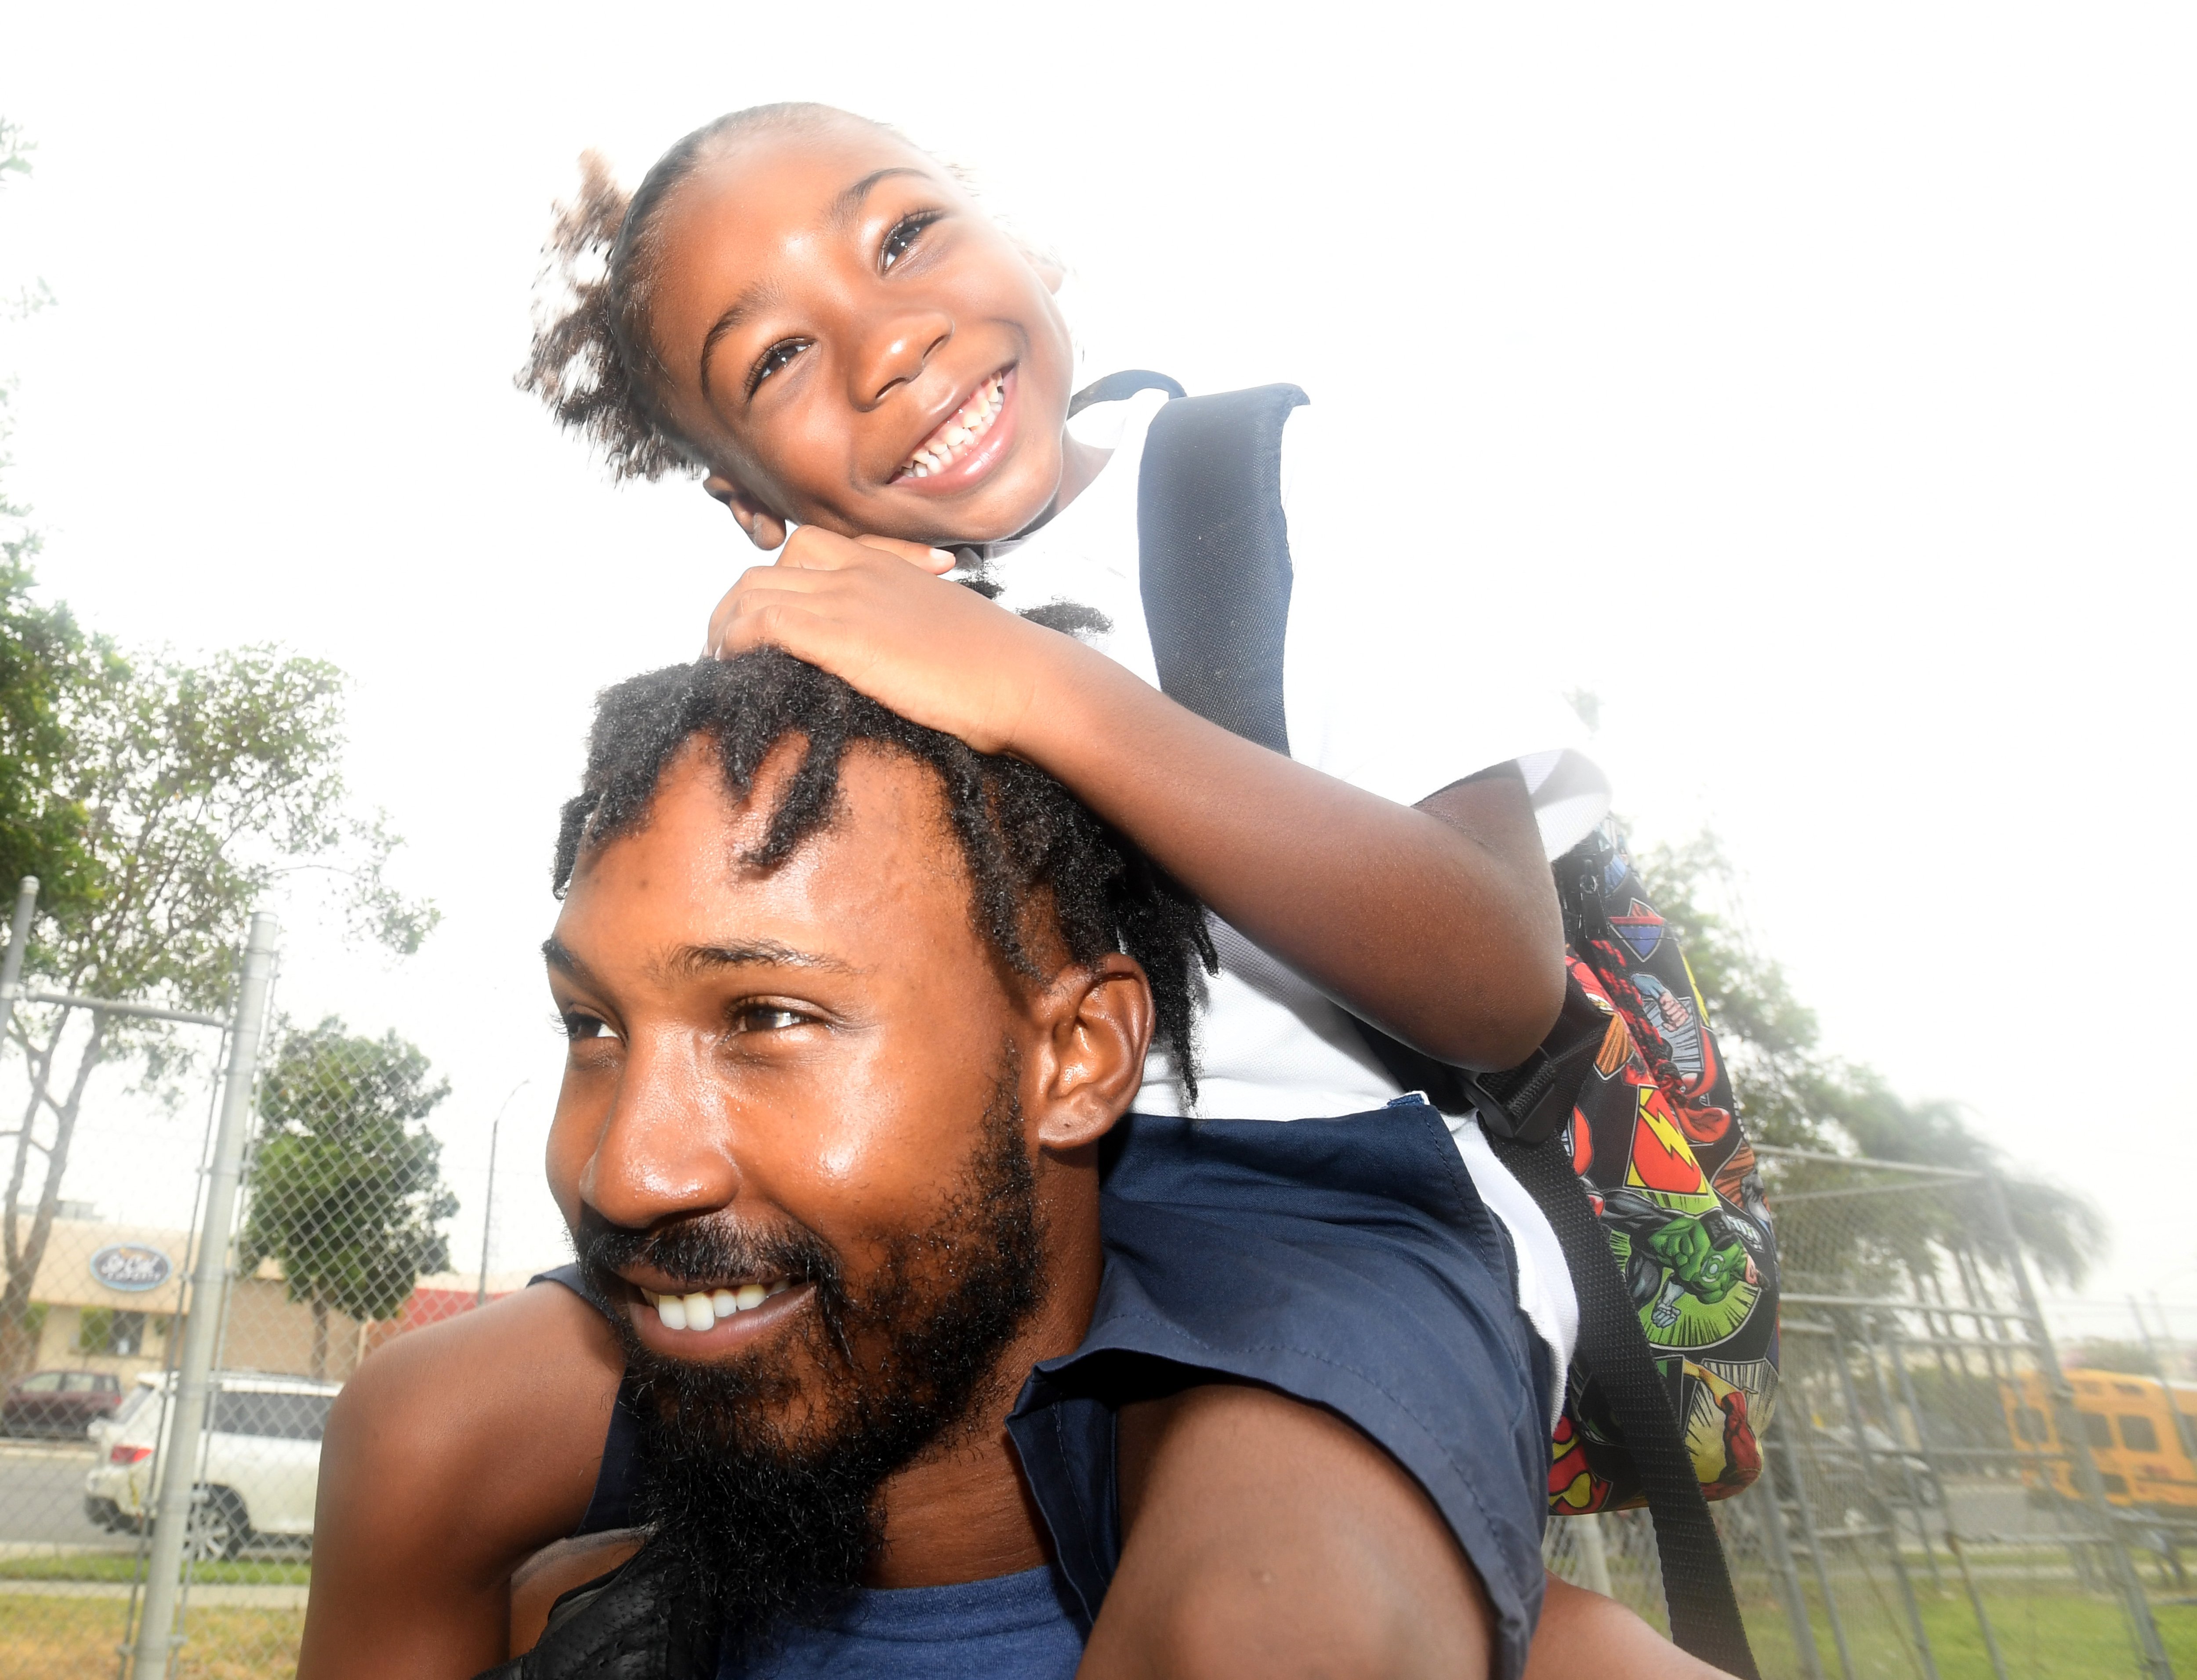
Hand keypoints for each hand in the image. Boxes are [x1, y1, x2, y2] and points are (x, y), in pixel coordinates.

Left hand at [702, 526, 1075, 755]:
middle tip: (733, 646)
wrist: (1026, 681)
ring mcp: (847, 598)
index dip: (784, 582)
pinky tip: (734, 669)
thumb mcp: (954, 635)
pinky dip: (735, 641)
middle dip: (743, 602)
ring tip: (721, 663)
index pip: (816, 548)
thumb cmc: (1006, 673)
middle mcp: (863, 572)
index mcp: (893, 568)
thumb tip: (905, 663)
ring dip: (726, 624)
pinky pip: (759, 621)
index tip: (772, 624)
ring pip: (753, 587)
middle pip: (775, 563)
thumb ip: (917, 633)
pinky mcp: (836, 634)